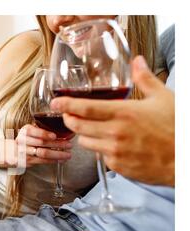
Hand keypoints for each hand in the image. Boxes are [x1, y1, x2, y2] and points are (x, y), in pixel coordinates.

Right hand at [15, 124, 71, 166]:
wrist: (13, 151)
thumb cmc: (27, 139)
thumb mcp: (32, 131)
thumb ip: (43, 129)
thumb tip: (65, 131)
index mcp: (25, 131)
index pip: (32, 131)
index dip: (44, 134)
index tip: (55, 136)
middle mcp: (23, 141)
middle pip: (41, 143)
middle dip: (57, 144)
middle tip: (69, 144)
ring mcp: (24, 152)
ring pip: (43, 153)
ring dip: (57, 154)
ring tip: (68, 154)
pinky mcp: (27, 161)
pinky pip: (42, 161)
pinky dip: (53, 160)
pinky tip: (61, 160)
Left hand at [51, 56, 174, 186]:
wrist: (185, 160)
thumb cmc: (177, 128)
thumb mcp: (163, 98)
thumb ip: (145, 78)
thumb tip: (137, 61)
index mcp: (123, 113)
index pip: (84, 108)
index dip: (65, 105)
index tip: (55, 102)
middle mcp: (115, 133)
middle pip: (77, 126)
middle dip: (69, 119)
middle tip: (68, 114)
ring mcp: (114, 151)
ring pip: (84, 142)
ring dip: (84, 134)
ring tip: (93, 128)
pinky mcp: (116, 166)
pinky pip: (99, 155)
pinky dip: (100, 148)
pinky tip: (111, 143)